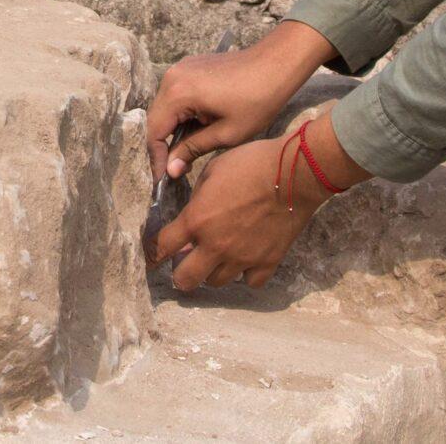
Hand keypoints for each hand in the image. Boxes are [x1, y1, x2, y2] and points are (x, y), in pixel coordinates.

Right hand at [146, 21, 336, 180]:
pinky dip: (181, 114)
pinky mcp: (190, 67)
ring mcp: (180, 69)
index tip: (162, 179)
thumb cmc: (258, 99)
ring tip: (186, 152)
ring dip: (172, 130)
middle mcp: (172, 77)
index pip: (154, 132)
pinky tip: (195, 129)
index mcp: (178, 93)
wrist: (278, 63)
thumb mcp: (227, 133)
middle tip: (175, 170)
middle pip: (156, 118)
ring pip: (165, 107)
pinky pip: (176, 95)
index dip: (156, 158)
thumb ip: (193, 150)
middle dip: (163, 145)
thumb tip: (170, 170)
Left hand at [150, 137, 314, 289]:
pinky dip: (245, 274)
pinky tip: (246, 259)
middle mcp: (216, 245)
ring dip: (212, 271)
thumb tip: (191, 216)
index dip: (152, 252)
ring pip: (216, 282)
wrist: (293, 173)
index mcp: (197, 220)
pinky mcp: (267, 262)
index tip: (152, 255)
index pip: (161, 247)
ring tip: (218, 256)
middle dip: (180, 272)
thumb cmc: (250, 163)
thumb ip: (197, 199)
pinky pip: (249, 282)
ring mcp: (242, 258)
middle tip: (186, 260)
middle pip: (185, 279)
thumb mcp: (212, 171)